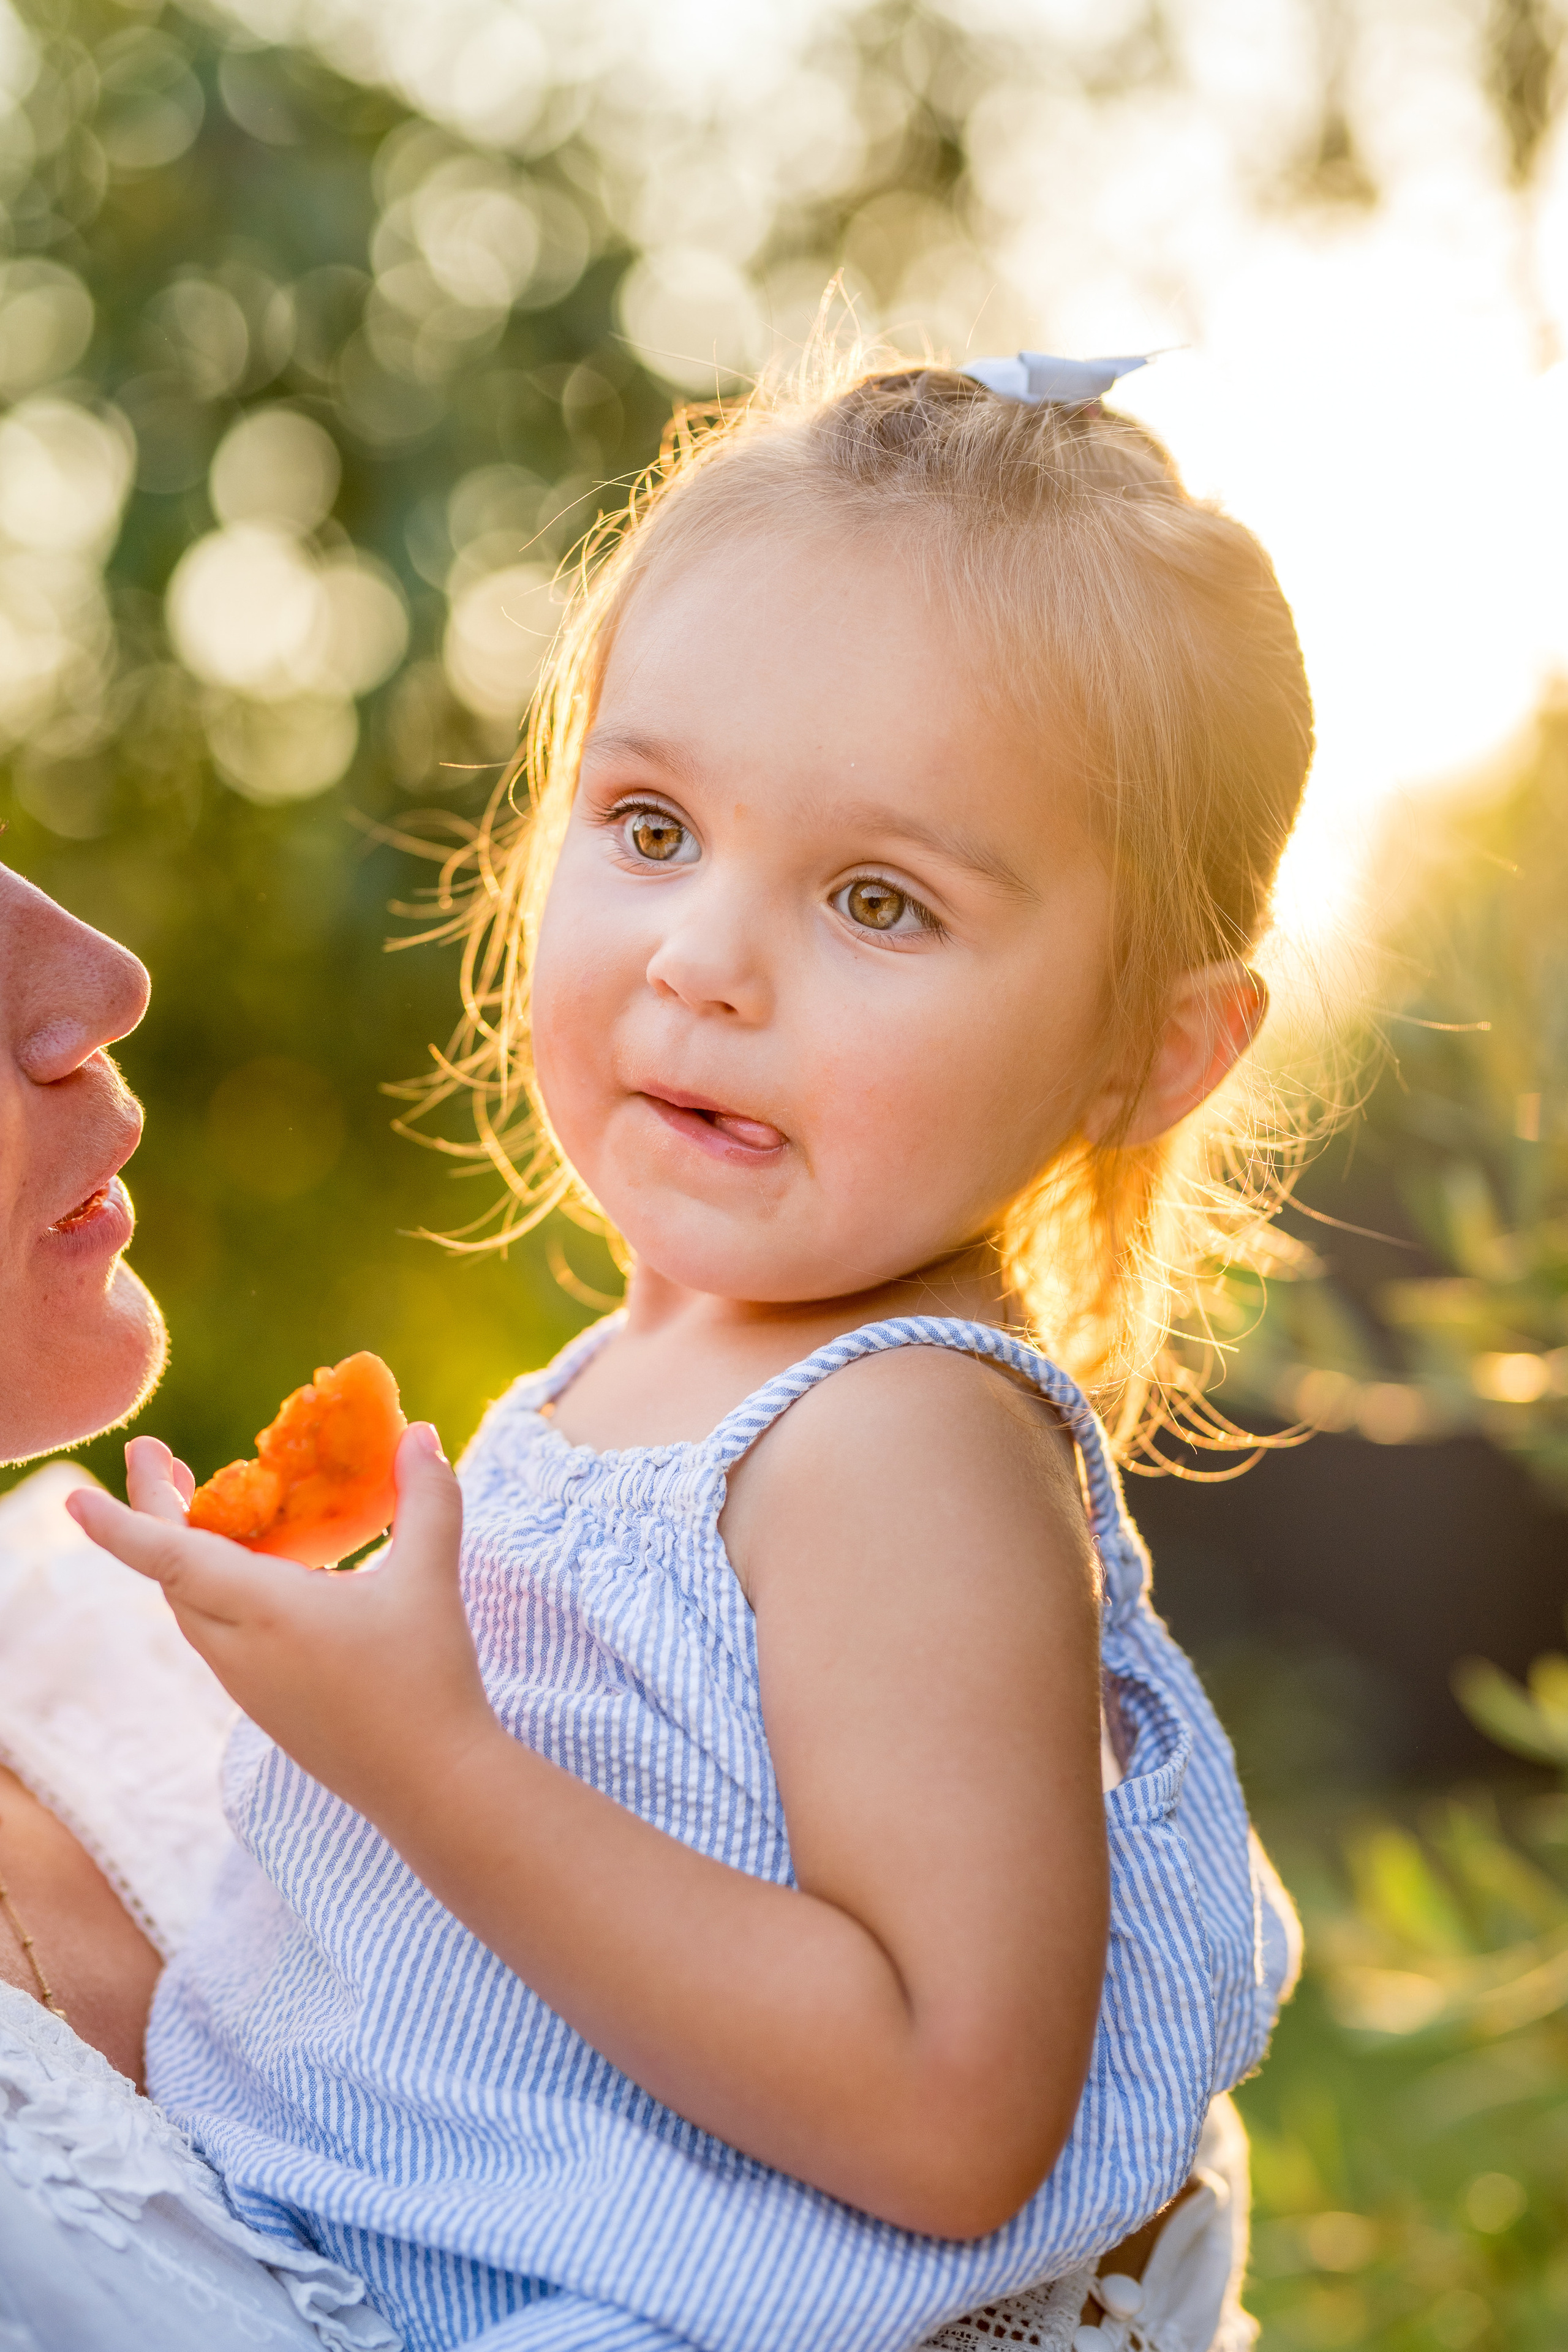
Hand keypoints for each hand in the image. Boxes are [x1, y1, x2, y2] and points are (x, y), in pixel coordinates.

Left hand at [65, 1425, 495, 1823]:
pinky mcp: (261, 1703)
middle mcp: (238, 1649)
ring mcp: (245, 1683)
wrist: (431, 1787)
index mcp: (265, 1612)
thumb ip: (426, 1500)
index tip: (73, 1498)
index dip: (121, 1522)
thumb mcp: (430, 1580)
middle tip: (158, 1458)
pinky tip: (256, 1571)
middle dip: (154, 1513)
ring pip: (190, 1606)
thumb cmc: (427, 1681)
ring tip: (204, 1504)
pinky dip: (213, 1586)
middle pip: (171, 1575)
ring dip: (182, 1551)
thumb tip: (420, 1434)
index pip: (169, 1559)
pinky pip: (215, 1632)